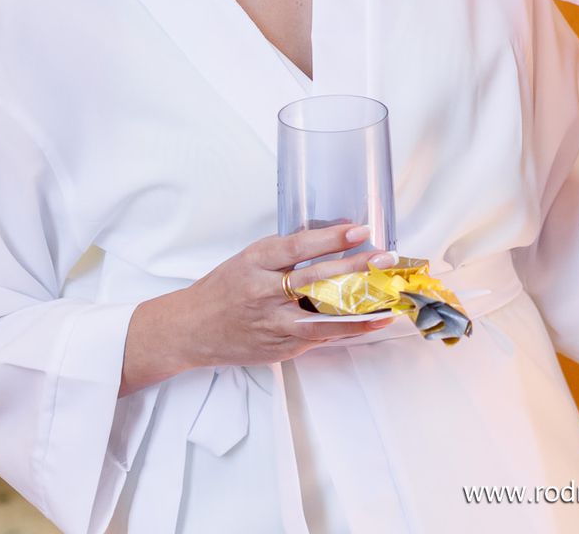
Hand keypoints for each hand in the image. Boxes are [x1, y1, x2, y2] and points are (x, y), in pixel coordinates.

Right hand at [121, 224, 396, 394]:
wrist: (191, 329)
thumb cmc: (224, 288)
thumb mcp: (249, 259)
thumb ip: (285, 253)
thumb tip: (331, 238)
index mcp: (255, 263)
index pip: (298, 247)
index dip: (330, 239)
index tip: (359, 230)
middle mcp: (263, 294)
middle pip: (315, 280)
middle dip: (355, 269)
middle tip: (384, 259)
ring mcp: (272, 324)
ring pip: (321, 318)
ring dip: (358, 311)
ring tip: (387, 304)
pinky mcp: (279, 348)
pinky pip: (317, 338)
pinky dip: (344, 330)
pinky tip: (367, 323)